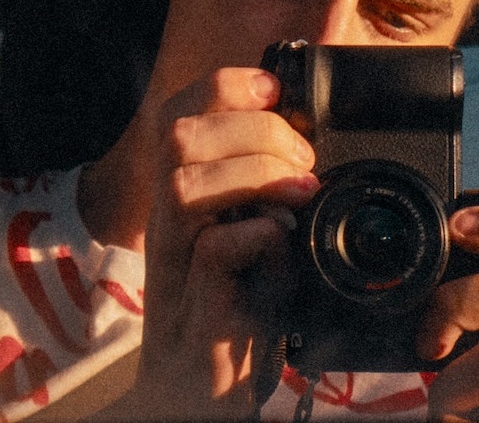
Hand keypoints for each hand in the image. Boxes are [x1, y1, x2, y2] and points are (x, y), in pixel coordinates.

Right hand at [100, 68, 318, 420]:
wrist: (201, 398)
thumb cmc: (237, 309)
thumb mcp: (255, 234)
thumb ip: (268, 189)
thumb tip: (310, 144)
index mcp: (182, 197)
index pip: (180, 113)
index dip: (225, 86)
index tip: (274, 89)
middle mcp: (169, 224)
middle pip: (178, 136)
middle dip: (252, 130)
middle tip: (301, 161)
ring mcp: (177, 267)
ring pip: (184, 184)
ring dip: (253, 173)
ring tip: (299, 192)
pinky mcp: (198, 312)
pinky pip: (212, 252)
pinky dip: (257, 236)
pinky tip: (282, 243)